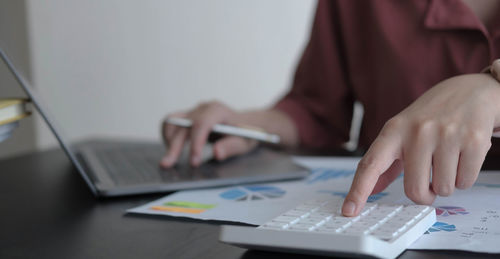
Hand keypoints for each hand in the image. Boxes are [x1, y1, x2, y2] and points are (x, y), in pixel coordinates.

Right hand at [160, 101, 257, 167]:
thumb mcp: (244, 142)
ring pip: (171, 120)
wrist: (245, 123)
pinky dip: (169, 136)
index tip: (194, 162)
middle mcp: (203, 108)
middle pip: (183, 125)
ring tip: (170, 158)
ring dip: (168, 139)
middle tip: (167, 165)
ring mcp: (194, 111)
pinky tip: (174, 149)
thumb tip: (216, 153)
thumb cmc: (245, 133)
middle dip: (175, 146)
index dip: (195, 143)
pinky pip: (171, 122)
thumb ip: (231, 147)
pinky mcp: (188, 116)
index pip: (202, 124)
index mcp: (218, 111)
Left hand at [342, 74, 499, 215]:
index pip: (370, 164)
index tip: (349, 210)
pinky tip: (463, 156)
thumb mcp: (402, 132)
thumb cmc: (431, 116)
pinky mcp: (473, 140)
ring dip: (447, 183)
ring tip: (448, 159)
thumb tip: (371, 188)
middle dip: (424, 194)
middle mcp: (417, 132)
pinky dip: (464, 177)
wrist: (469, 91)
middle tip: (429, 181)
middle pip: (414, 190)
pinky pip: (465, 181)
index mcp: (394, 131)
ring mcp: (446, 135)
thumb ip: (386, 162)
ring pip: (444, 189)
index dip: (358, 190)